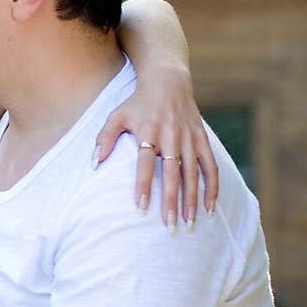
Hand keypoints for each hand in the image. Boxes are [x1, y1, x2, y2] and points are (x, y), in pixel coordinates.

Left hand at [94, 69, 218, 227]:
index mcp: (148, 130)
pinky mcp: (202, 139)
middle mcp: (171, 135)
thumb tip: (94, 164)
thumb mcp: (116, 115)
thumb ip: (104, 138)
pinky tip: (209, 208)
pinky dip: (212, 187)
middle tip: (169, 226)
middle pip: (172, 172)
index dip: (144, 185)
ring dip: (192, 199)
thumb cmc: (137, 102)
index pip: (145, 162)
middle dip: (172, 200)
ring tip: (189, 223)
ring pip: (193, 173)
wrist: (167, 80)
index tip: (142, 208)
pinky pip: (210, 166)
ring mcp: (189, 137)